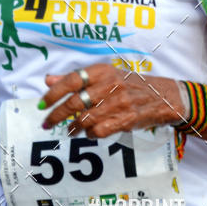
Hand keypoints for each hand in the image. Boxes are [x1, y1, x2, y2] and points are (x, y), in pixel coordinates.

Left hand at [39, 64, 184, 138]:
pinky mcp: (126, 119)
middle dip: (56, 115)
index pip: (71, 80)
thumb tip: (48, 80)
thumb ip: (76, 79)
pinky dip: (89, 134)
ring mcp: (118, 103)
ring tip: (68, 130)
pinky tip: (88, 133)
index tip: (41, 104)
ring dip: (72, 127)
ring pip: (85, 119)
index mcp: (102, 71)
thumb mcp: (105, 76)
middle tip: (46, 123)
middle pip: (75, 102)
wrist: (165, 96)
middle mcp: (109, 85)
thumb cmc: (131, 85)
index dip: (53, 93)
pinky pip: (99, 131)